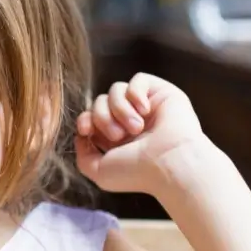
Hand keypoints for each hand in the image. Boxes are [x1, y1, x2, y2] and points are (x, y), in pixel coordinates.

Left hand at [74, 73, 207, 194]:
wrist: (169, 163)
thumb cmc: (137, 171)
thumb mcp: (100, 172)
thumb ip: (83, 155)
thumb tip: (80, 135)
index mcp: (118, 138)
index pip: (91, 117)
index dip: (84, 119)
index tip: (86, 129)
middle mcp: (131, 120)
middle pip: (100, 101)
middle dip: (102, 117)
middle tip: (118, 136)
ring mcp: (146, 106)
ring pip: (116, 89)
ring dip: (119, 109)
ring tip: (135, 128)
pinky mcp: (162, 93)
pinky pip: (138, 79)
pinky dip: (135, 93)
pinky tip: (145, 110)